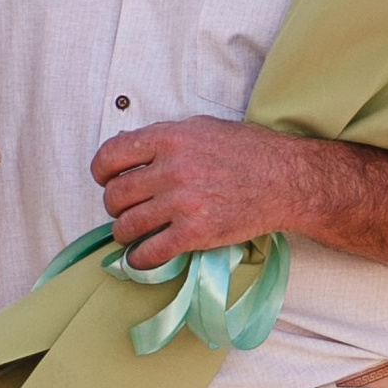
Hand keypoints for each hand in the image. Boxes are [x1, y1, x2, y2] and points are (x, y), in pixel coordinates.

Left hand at [92, 117, 308, 270]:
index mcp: (169, 138)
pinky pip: (149, 252)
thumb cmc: (247, 151)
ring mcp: (183, 203)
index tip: (107, 181)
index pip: (110, 157)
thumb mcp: (201, 128)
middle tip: (126, 209)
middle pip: (115, 196)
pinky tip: (144, 256)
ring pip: (126, 226)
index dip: (102, 173)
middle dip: (115, 206)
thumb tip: (126, 150)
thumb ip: (162, 138)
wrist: (285, 180)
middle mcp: (172, 169)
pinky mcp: (195, 233)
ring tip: (134, 233)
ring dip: (125, 233)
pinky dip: (139, 259)